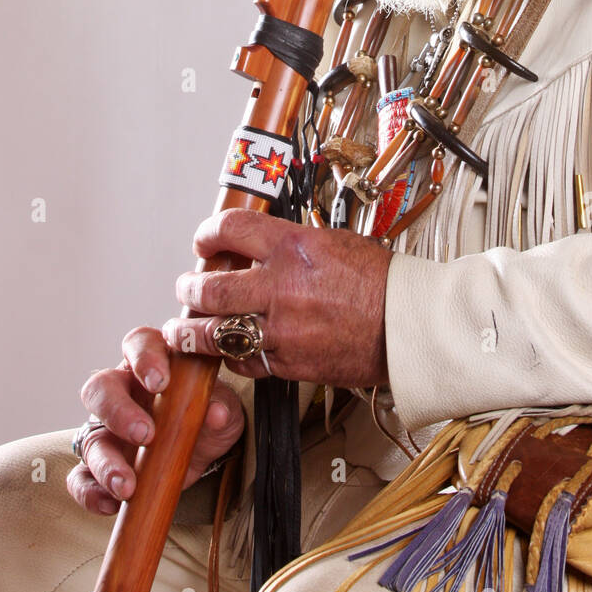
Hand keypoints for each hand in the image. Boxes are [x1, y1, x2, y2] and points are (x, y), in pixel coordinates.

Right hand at [67, 325, 244, 515]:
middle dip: (118, 410)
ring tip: (128, 485)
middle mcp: (123, 391)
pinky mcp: (100, 464)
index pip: (138, 344)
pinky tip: (111, 502)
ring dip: (105, 461)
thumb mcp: (224, 409)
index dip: (144, 358)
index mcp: (152, 364)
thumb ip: (222, 406)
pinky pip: (81, 476)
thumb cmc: (206, 416)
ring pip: (89, 435)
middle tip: (144, 433)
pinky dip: (91, 490)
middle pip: (101, 387)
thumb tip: (216, 413)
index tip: (159, 381)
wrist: (202, 454)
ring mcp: (106, 428)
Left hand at [164, 210, 390, 387]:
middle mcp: (282, 285)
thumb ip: (292, 244)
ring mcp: (283, 328)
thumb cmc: (380, 281)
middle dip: (190, 287)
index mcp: (294, 246)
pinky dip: (231, 357)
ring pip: (216, 332)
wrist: (407, 324)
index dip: (207, 234)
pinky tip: (228, 351)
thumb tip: (259, 246)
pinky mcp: (290, 363)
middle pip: (210, 287)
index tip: (204, 242)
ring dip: (192, 330)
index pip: (231, 229)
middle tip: (187, 286)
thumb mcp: (333, 242)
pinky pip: (244, 362)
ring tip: (183, 328)